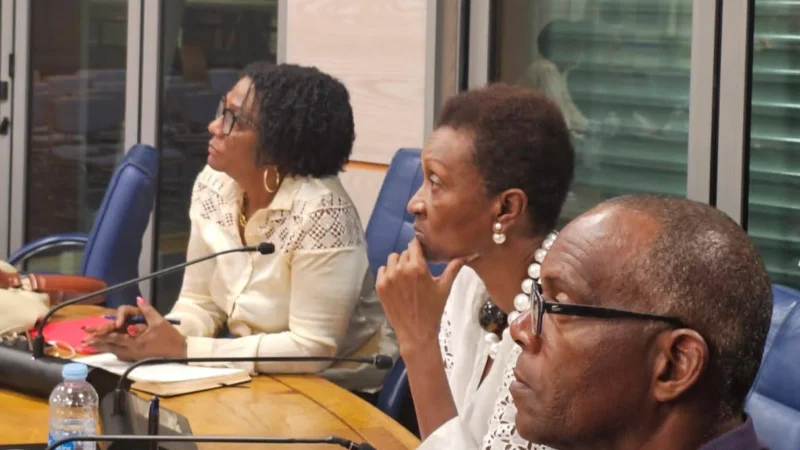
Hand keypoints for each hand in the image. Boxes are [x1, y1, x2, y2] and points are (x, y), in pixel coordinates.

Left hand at [83, 297, 186, 360]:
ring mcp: (133, 356)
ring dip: (101, 348)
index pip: (115, 337)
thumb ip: (147, 310)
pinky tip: (105, 349)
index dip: (101, 334)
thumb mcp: (159, 321)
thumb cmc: (170, 337)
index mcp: (136, 341)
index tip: (89, 333)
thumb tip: (138, 299)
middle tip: (82, 342)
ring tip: (88, 346)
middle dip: (96, 343)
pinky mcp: (136, 358)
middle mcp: (131, 350)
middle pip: (110, 346)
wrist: (179, 353)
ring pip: (113, 351)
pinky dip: (111, 351)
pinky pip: (119, 354)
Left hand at [376, 238, 464, 354]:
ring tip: (406, 276)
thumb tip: (470, 254)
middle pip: (404, 252)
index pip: (414, 244)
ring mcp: (388, 278)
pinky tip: (397, 282)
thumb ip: (454, 267)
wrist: (416, 332)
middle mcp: (401, 269)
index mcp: (418, 267)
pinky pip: (382, 269)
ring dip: (399, 263)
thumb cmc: (433, 309)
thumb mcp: (445, 287)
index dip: (418, 246)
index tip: (422, 252)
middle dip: (411, 258)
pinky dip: (388, 273)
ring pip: (392, 259)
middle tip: (417, 270)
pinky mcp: (380, 286)